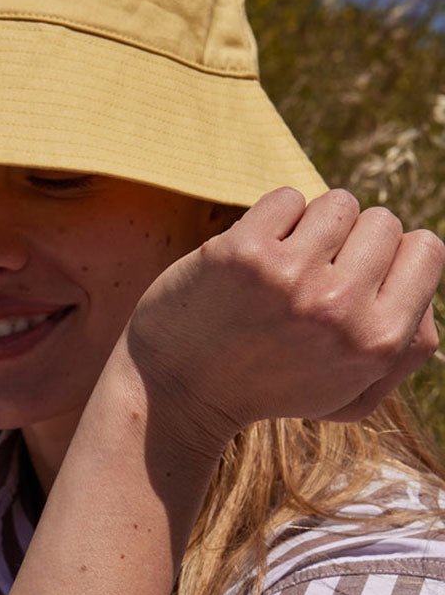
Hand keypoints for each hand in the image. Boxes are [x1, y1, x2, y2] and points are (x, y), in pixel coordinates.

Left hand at [126, 187, 444, 450]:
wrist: (175, 394)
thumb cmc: (266, 389)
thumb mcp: (349, 396)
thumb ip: (404, 348)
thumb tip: (424, 287)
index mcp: (379, 342)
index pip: (426, 248)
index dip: (388, 260)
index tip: (347, 286)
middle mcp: (339, 308)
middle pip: (381, 221)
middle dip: (346, 246)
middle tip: (303, 288)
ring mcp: (290, 277)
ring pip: (337, 204)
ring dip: (308, 231)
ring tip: (276, 276)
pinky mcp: (242, 252)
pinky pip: (286, 199)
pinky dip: (268, 221)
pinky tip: (246, 264)